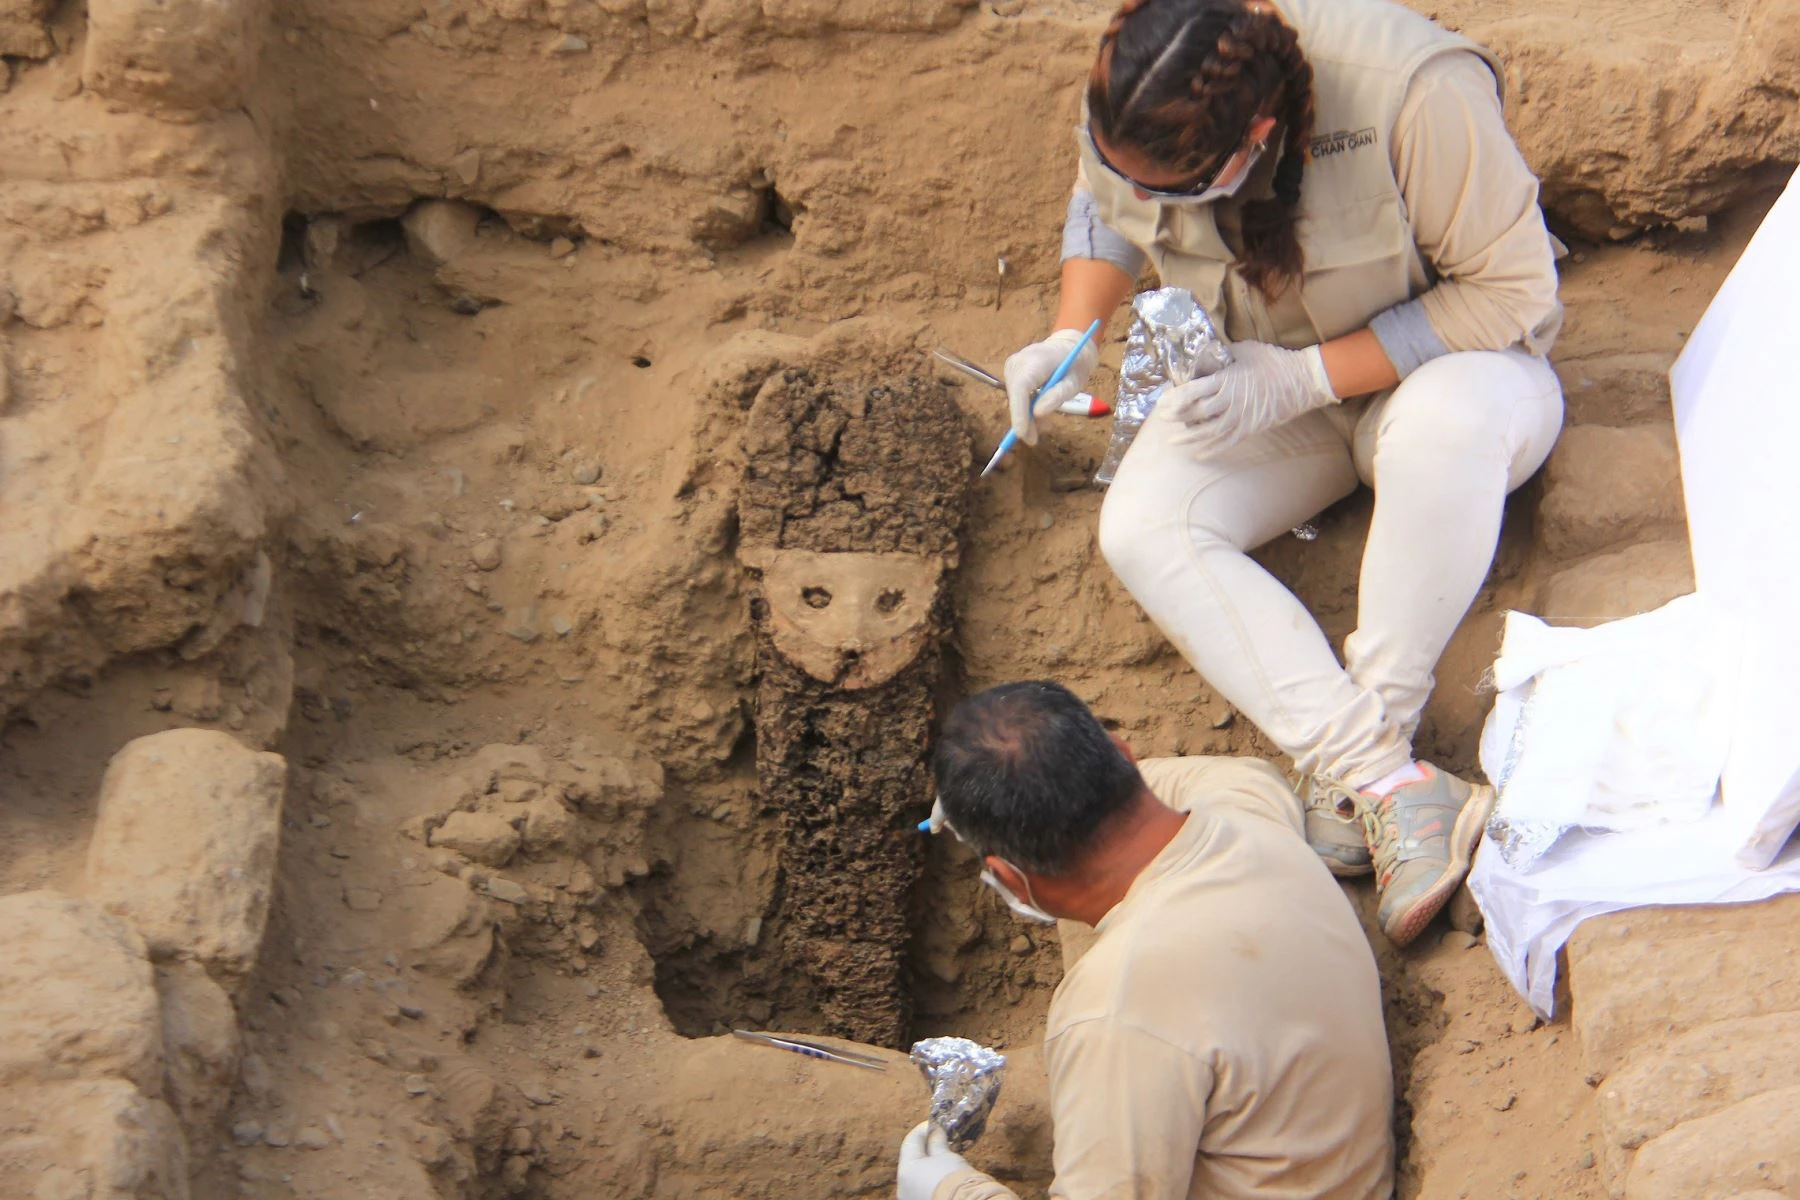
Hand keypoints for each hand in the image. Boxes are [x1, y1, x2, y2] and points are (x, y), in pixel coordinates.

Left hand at [896, 1121, 970, 1199]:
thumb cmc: (954, 1178)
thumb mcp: (946, 1155)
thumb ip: (936, 1141)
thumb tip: (935, 1131)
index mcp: (906, 1170)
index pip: (910, 1142)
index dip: (923, 1130)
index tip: (936, 1124)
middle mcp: (903, 1187)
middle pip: (913, 1159)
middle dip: (927, 1147)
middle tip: (942, 1138)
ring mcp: (911, 1198)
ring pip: (918, 1174)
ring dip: (929, 1163)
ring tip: (946, 1156)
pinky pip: (923, 1186)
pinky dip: (931, 1177)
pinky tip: (944, 1174)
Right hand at [1003, 328, 1099, 445]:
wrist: (1067, 347)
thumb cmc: (1074, 365)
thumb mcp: (1074, 382)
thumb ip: (1057, 396)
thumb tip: (1037, 413)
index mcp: (1036, 360)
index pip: (1021, 388)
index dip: (1019, 413)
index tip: (1022, 434)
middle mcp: (1018, 361)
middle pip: (1015, 396)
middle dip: (1023, 420)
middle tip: (1034, 439)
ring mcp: (1011, 365)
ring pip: (1014, 398)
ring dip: (1026, 415)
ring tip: (1044, 425)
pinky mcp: (1010, 372)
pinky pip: (1015, 395)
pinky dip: (1025, 407)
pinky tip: (1038, 412)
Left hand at [1158, 341, 1337, 456]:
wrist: (1301, 380)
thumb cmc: (1272, 361)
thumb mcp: (1243, 350)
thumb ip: (1221, 356)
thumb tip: (1203, 357)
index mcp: (1227, 379)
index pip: (1193, 391)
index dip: (1174, 398)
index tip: (1162, 402)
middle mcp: (1231, 400)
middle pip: (1197, 413)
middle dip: (1177, 417)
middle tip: (1163, 418)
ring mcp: (1241, 417)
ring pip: (1209, 432)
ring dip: (1190, 437)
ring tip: (1174, 441)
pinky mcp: (1250, 428)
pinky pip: (1227, 442)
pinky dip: (1212, 450)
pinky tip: (1198, 454)